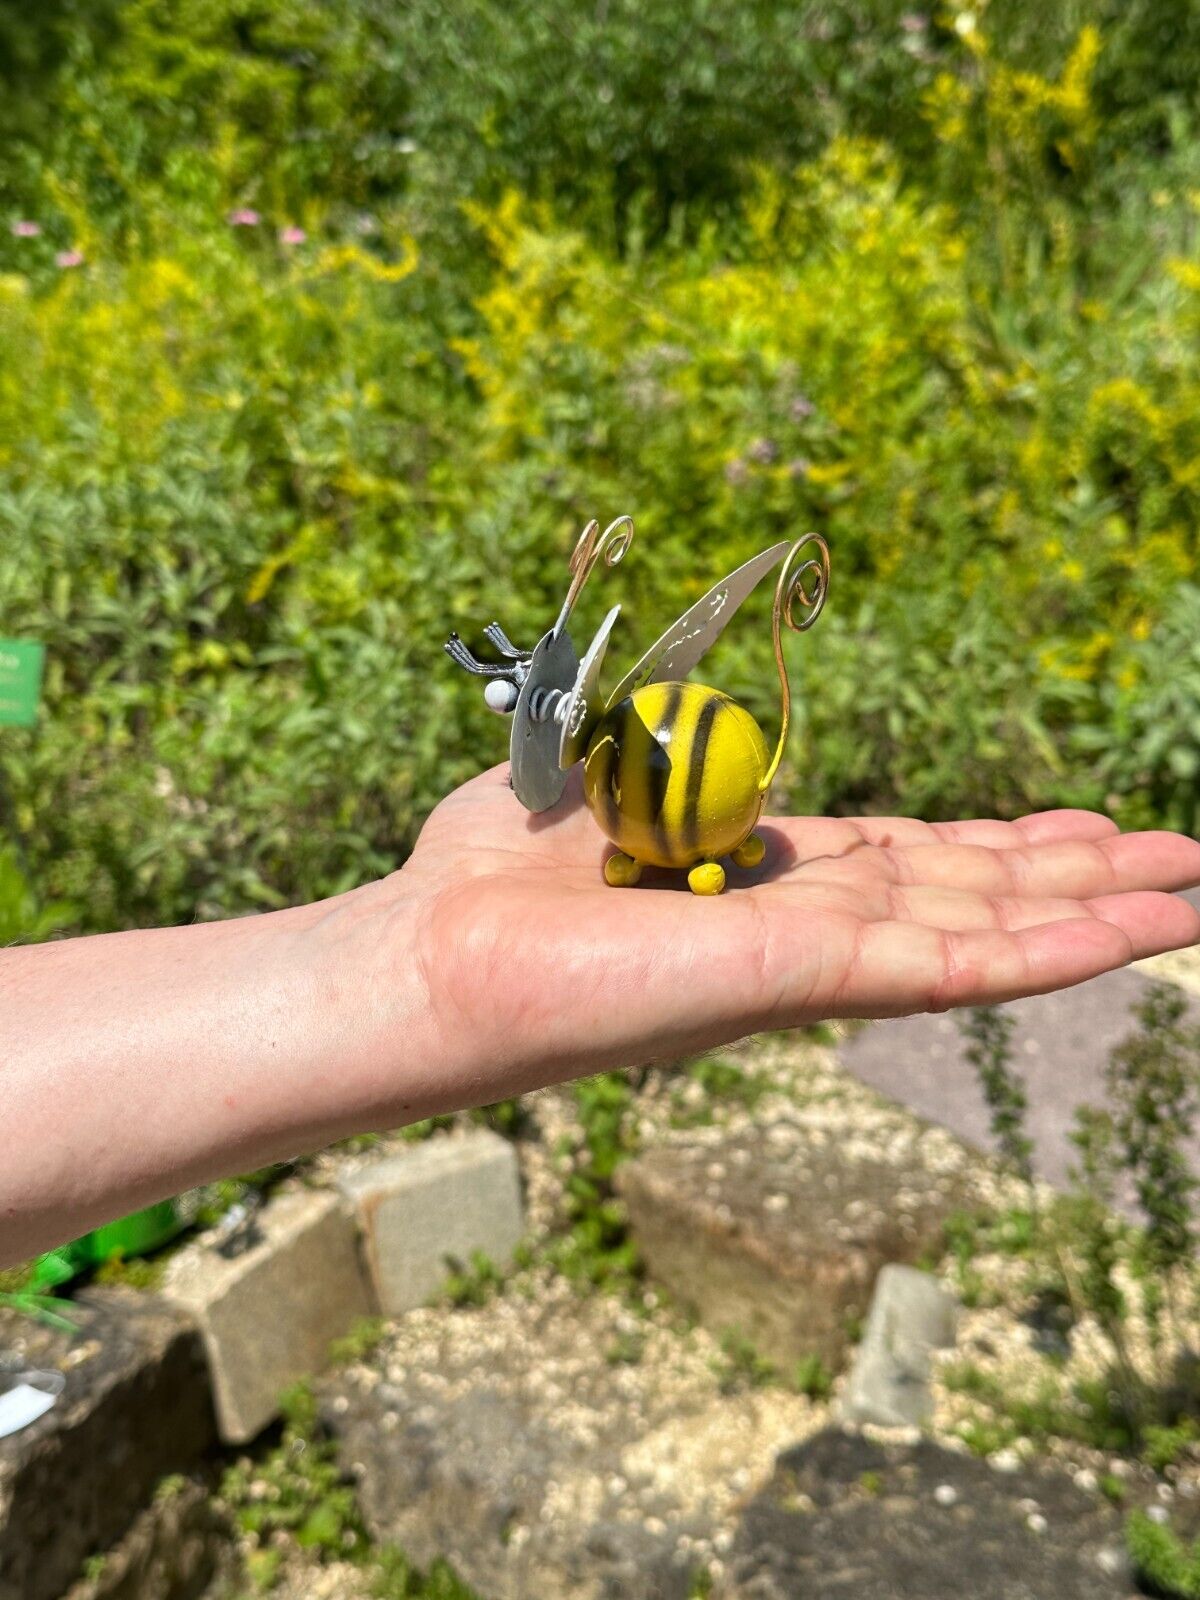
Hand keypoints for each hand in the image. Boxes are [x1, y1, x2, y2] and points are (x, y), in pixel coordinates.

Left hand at [400, 765, 1199, 1090]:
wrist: (434, 954)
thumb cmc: (490, 878)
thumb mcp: (599, 777)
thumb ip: (668, 751)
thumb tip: (706, 735)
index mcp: (765, 878)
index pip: (912, 864)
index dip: (1000, 850)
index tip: (1075, 834)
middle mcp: (805, 922)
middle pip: (973, 897)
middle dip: (1078, 882)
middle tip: (1181, 866)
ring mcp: (814, 955)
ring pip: (986, 934)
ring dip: (1095, 918)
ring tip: (1192, 900)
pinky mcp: (807, 976)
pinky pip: (952, 964)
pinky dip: (1048, 950)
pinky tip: (1134, 936)